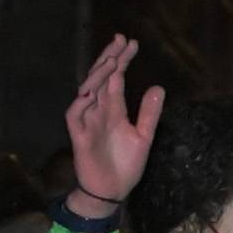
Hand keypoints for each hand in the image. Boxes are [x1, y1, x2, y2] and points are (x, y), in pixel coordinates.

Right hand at [64, 35, 158, 218]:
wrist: (113, 191)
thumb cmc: (126, 165)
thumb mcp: (144, 136)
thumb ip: (149, 113)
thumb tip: (158, 86)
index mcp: (114, 109)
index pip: (116, 78)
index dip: (122, 60)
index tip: (131, 43)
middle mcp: (99, 111)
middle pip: (101, 78)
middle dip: (109, 58)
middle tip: (120, 40)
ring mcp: (87, 122)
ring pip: (87, 92)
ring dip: (97, 76)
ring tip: (111, 61)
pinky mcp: (79, 136)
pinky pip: (74, 115)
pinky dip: (80, 103)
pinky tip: (89, 91)